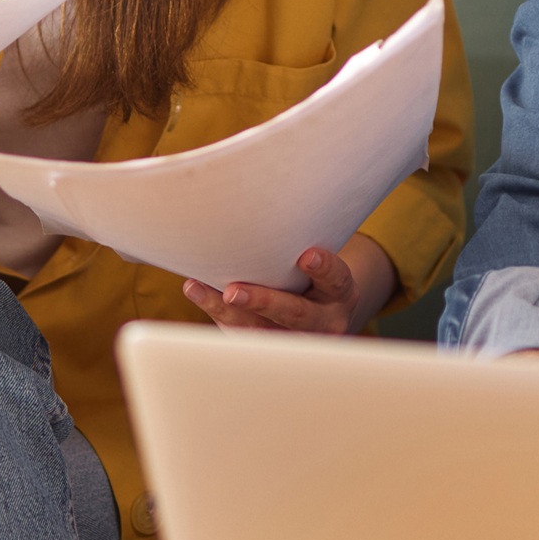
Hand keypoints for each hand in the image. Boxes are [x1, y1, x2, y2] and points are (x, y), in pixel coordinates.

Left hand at [184, 235, 396, 335]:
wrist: (322, 317)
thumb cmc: (315, 274)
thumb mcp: (321, 259)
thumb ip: (301, 244)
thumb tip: (260, 191)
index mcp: (341, 294)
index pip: (336, 280)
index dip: (323, 268)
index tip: (306, 254)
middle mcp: (324, 322)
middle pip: (296, 314)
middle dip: (263, 302)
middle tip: (234, 291)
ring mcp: (296, 341)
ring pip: (262, 331)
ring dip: (228, 310)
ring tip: (200, 288)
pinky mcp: (270, 348)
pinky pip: (241, 335)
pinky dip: (216, 312)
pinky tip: (197, 290)